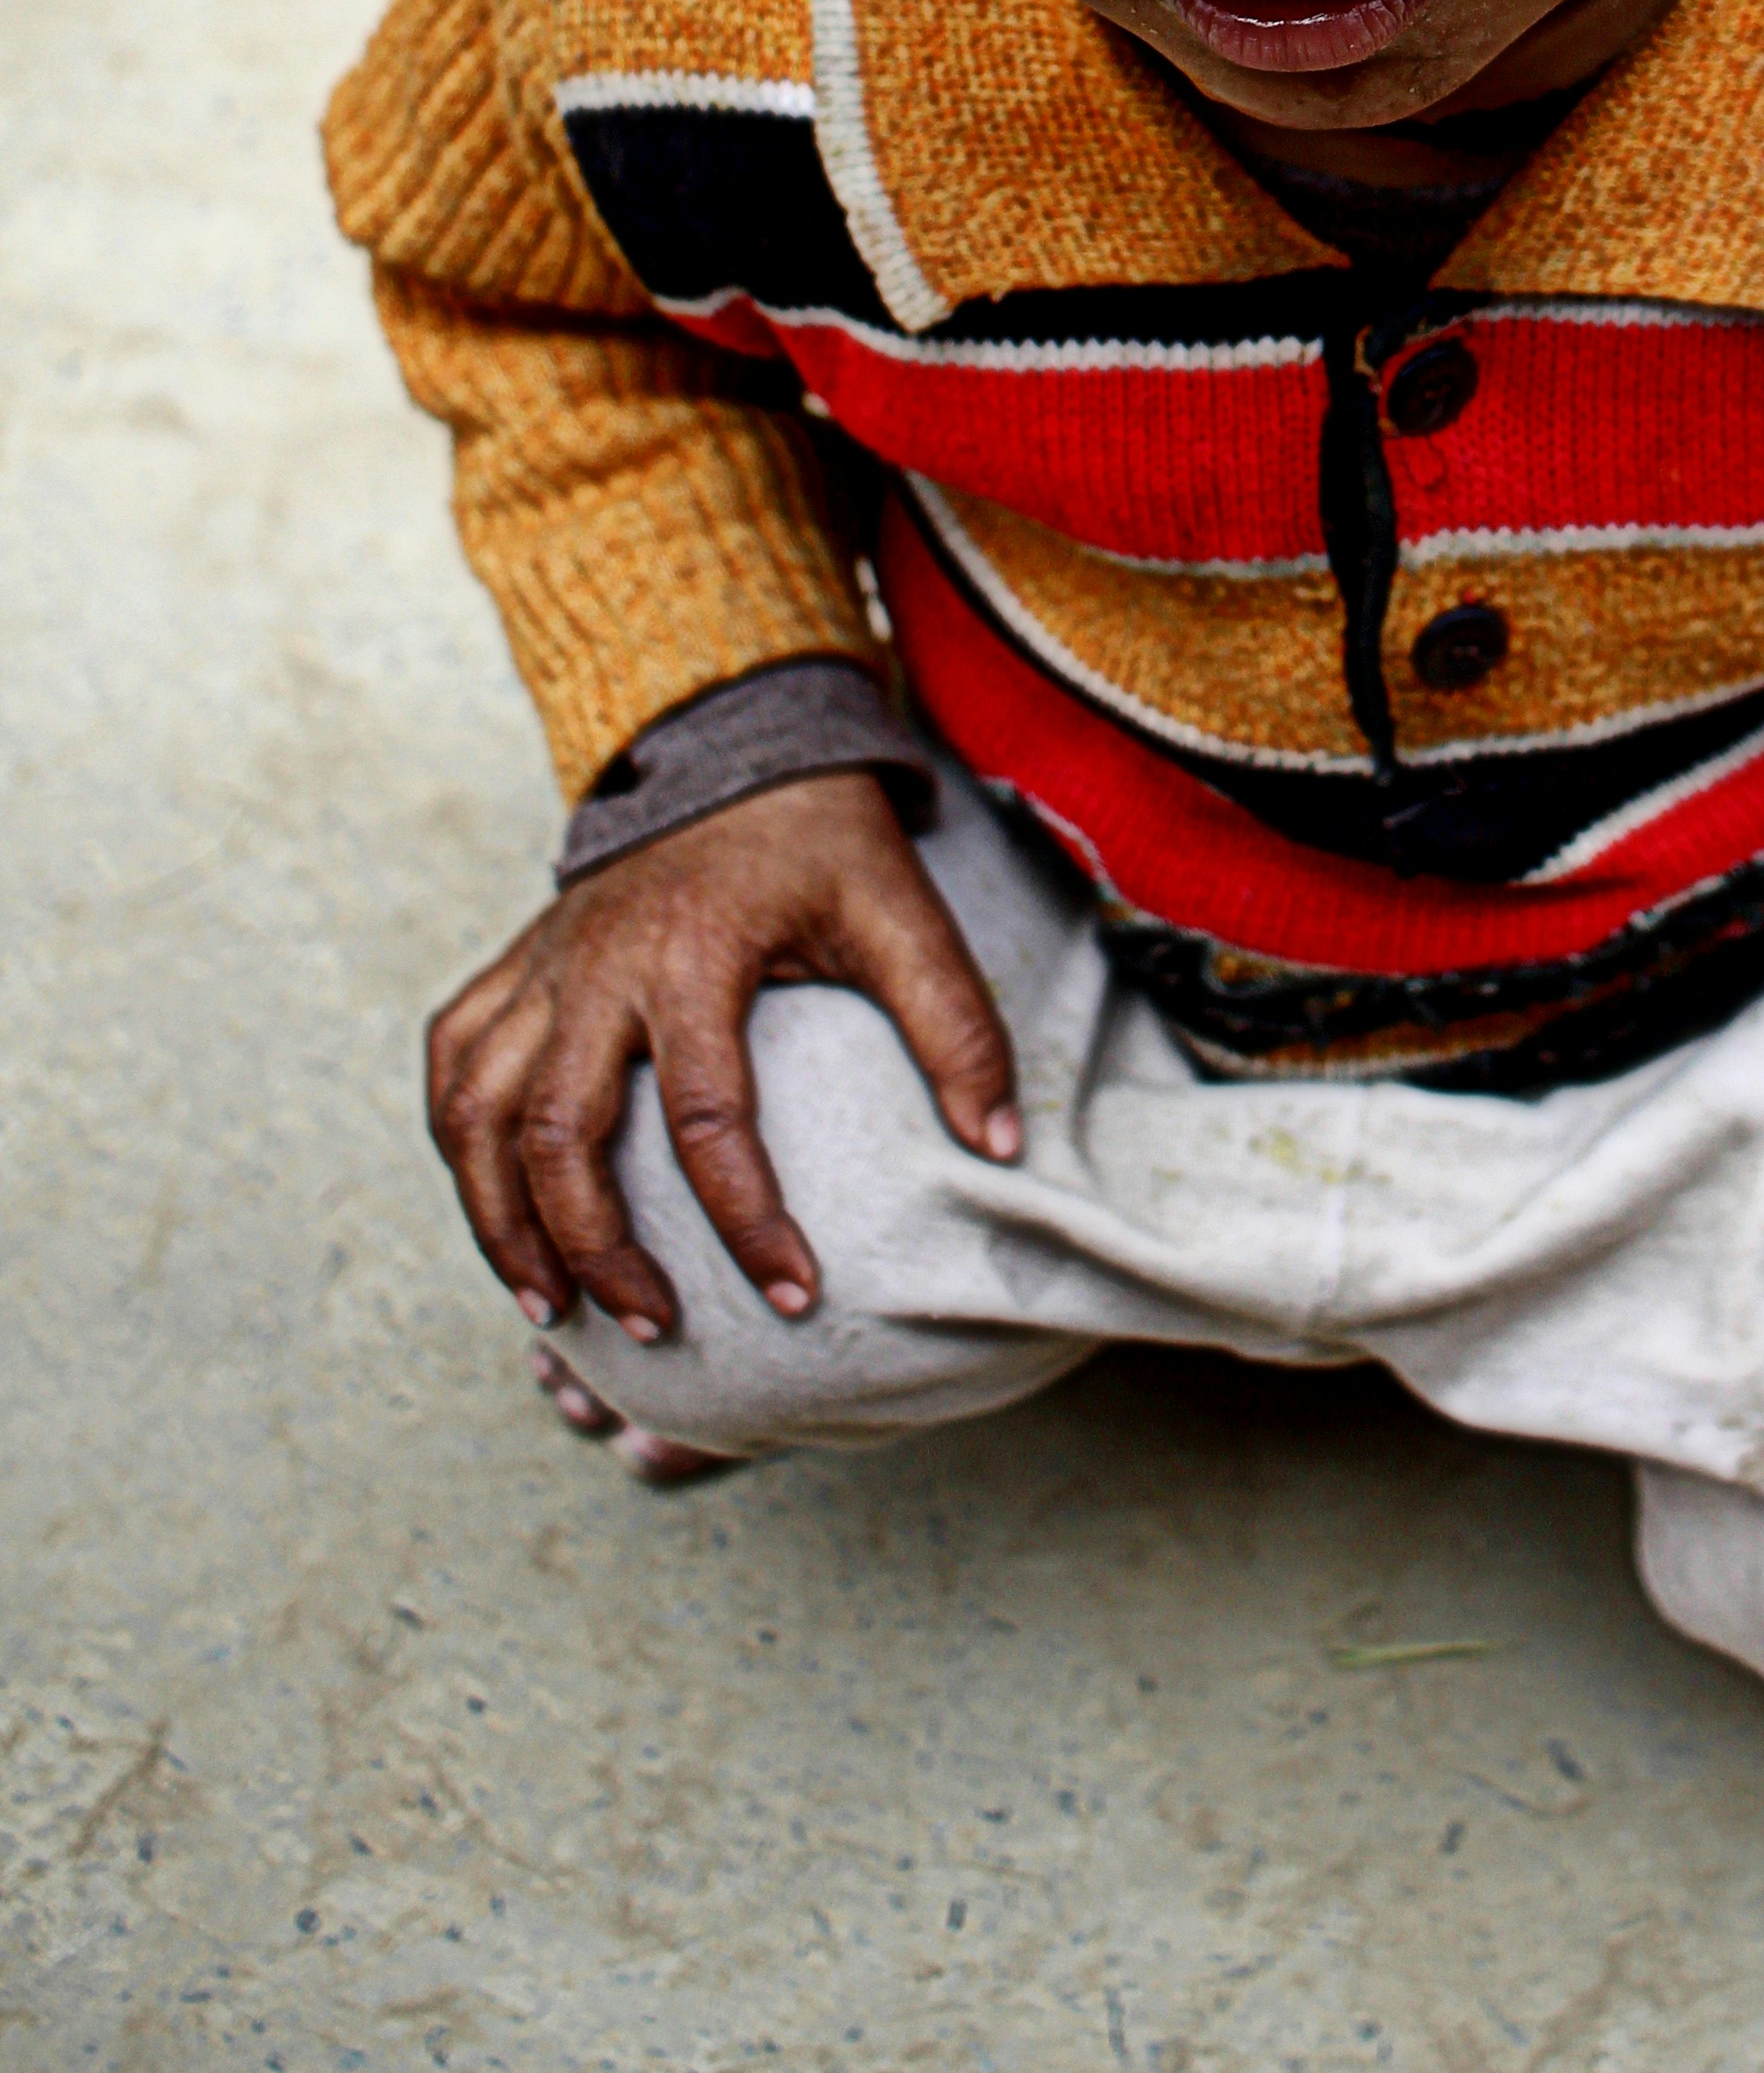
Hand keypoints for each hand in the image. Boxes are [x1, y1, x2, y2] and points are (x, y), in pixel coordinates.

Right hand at [423, 771, 1018, 1346]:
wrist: (737, 746)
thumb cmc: (823, 843)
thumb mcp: (903, 914)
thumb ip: (955, 1025)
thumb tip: (999, 1146)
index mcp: (697, 952)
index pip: (709, 1116)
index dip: (750, 1221)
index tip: (798, 1296)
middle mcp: (599, 964)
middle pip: (560, 1133)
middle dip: (599, 1249)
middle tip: (655, 1326)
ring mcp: (544, 964)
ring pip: (478, 1113)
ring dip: (503, 1220)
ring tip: (552, 1309)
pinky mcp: (515, 964)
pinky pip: (454, 1060)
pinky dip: (458, 1145)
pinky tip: (494, 1209)